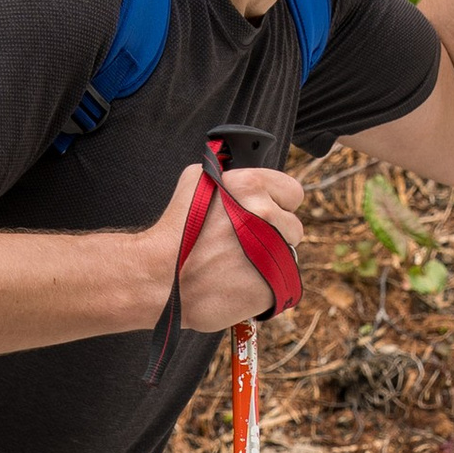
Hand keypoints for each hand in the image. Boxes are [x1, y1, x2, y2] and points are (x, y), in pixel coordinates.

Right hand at [152, 159, 304, 331]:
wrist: (160, 278)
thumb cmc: (174, 232)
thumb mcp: (196, 181)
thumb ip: (228, 172)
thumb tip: (242, 168)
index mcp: (250, 186)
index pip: (293, 192)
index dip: (277, 202)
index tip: (260, 213)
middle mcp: (265, 215)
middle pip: (293, 225)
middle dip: (274, 233)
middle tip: (243, 242)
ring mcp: (272, 252)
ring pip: (289, 255)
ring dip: (272, 258)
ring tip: (240, 262)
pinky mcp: (272, 284)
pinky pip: (282, 281)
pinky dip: (265, 283)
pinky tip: (240, 281)